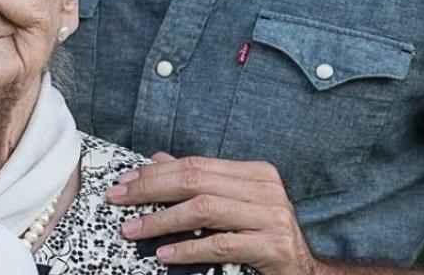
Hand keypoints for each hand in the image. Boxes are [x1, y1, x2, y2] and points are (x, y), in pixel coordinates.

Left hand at [107, 152, 317, 274]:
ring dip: (161, 220)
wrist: (306, 273)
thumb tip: (157, 160)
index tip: (124, 182)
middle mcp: (266, 189)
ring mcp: (272, 216)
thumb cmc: (264, 239)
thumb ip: (200, 184)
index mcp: (255, 173)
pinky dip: (188, 249)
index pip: (195, 164)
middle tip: (118, 200)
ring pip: (204, 209)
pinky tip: (164, 254)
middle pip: (196, 181)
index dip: (156, 173)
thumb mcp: (232, 207)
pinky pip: (221, 244)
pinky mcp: (274, 246)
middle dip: (150, 190)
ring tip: (133, 229)